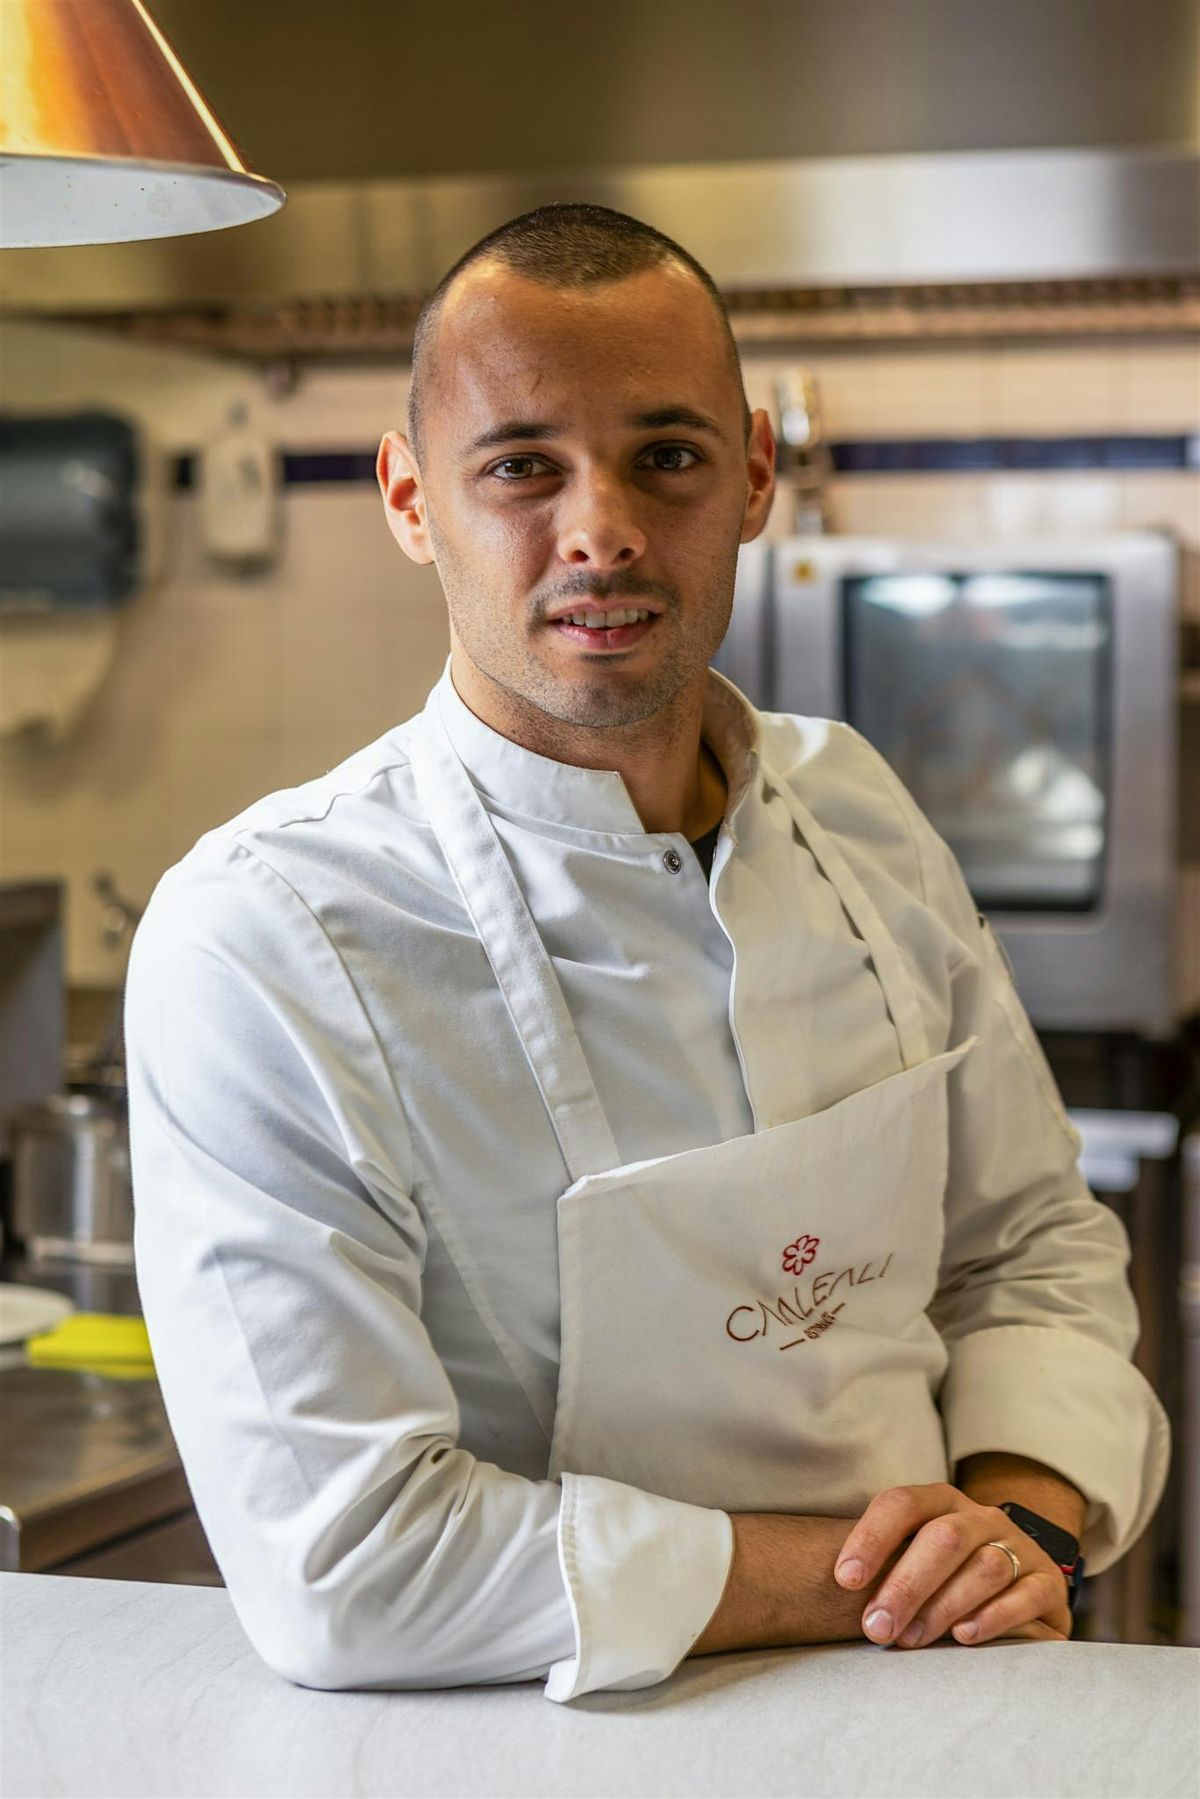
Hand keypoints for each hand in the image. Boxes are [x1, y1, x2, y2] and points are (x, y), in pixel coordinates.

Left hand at [833, 1482, 1073, 1648]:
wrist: (1019, 1584)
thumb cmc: (945, 1578)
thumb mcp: (914, 1560)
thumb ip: (884, 1566)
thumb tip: (835, 1588)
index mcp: (940, 1502)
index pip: (901, 1504)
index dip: (871, 1538)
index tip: (845, 1580)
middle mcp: (981, 1517)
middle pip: (942, 1538)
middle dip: (904, 1584)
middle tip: (875, 1628)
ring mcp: (1019, 1547)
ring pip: (984, 1565)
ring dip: (943, 1605)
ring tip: (913, 1639)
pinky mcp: (1048, 1583)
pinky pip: (1025, 1593)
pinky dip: (993, 1616)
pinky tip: (964, 1637)